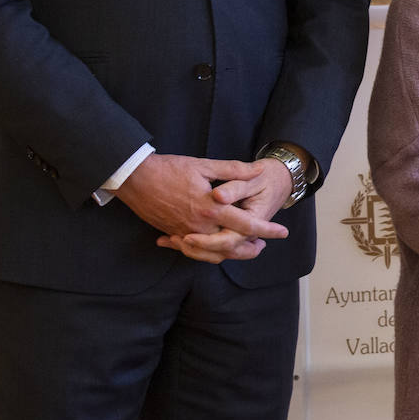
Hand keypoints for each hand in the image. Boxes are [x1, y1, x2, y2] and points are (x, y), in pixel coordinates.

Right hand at [115, 153, 288, 243]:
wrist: (135, 179)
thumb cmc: (170, 169)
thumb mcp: (204, 165)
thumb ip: (233, 170)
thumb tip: (257, 170)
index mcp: (212, 209)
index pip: (247, 224)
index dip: (267, 230)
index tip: (282, 232)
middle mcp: (200, 226)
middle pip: (231, 246)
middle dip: (250, 249)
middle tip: (263, 245)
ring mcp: (185, 232)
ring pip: (211, 253)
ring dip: (229, 254)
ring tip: (242, 248)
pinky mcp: (173, 233)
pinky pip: (192, 251)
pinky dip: (204, 253)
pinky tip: (210, 248)